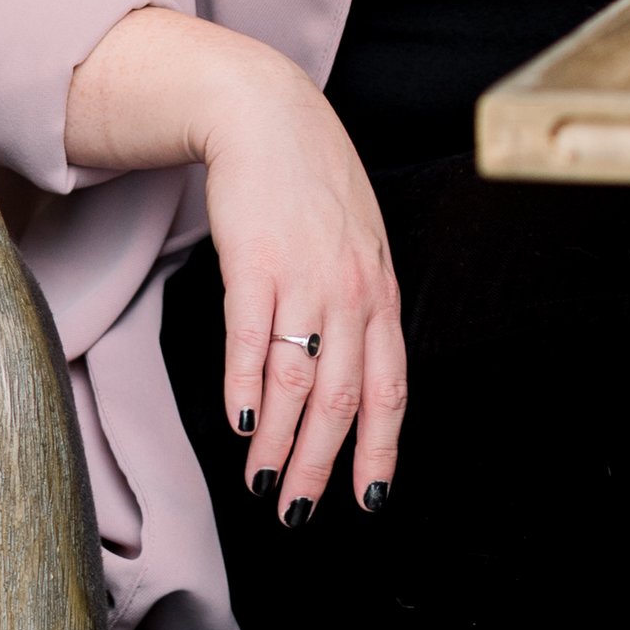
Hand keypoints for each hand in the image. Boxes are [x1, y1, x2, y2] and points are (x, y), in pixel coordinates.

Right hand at [65, 9, 404, 519]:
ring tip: (260, 482)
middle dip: (320, 468)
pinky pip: (251, 340)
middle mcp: (351, 293)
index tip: (369, 500)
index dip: (379, 451)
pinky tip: (239, 423)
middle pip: (342, 401)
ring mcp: (304, 279)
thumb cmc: (313, 187)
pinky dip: (245, 388)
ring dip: (278, 443)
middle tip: (296, 514)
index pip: (390, 391)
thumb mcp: (358, 247)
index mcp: (380, 295)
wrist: (268, 115)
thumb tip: (352, 381)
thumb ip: (360, 311)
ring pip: (297, 382)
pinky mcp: (254, 263)